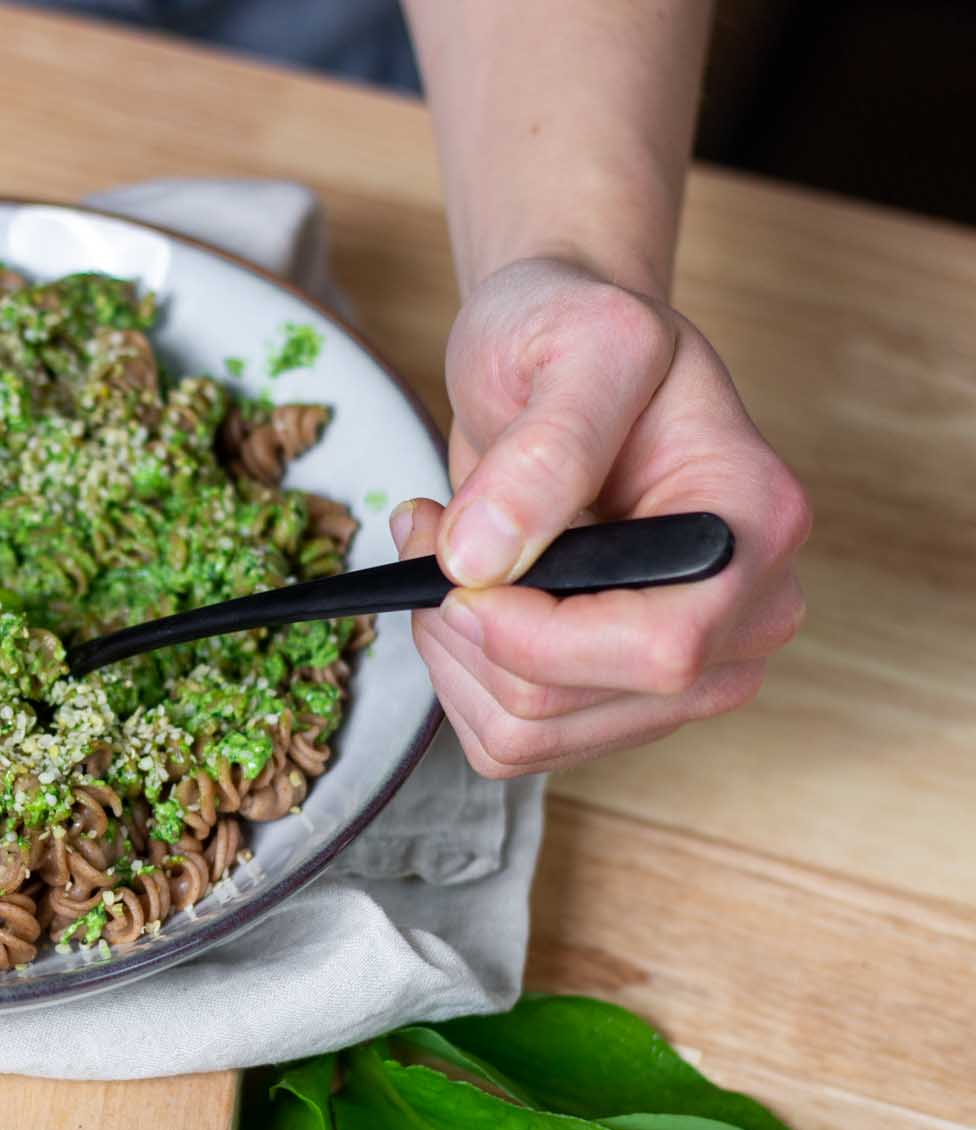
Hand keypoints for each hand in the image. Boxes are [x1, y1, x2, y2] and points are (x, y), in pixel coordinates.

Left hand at [395, 258, 809, 777]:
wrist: (557, 358)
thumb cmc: (576, 334)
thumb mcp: (576, 345)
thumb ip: (543, 449)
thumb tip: (483, 562)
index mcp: (753, 530)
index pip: (660, 650)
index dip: (534, 634)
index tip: (456, 567)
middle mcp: (741, 617)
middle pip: (575, 705)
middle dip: (467, 626)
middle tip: (433, 528)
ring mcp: (683, 669)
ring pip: (529, 734)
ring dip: (449, 648)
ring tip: (441, 548)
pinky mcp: (614, 694)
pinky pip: (510, 738)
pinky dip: (454, 670)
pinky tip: (457, 589)